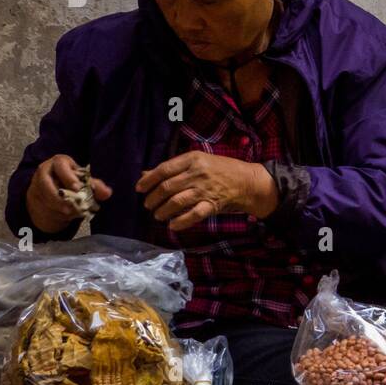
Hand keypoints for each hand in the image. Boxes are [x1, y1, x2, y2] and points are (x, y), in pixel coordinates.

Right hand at [26, 155, 112, 233]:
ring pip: (44, 198)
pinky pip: (42, 207)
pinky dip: (54, 213)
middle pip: (46, 184)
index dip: (69, 177)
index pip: (61, 166)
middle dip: (58, 197)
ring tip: (70, 213)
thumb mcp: (84, 181)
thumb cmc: (72, 181)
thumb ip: (96, 186)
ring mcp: (36, 185)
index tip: (77, 188)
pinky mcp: (34, 198)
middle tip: (70, 207)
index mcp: (59, 162)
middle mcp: (45, 172)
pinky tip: (65, 216)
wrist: (54, 189)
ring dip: (57, 207)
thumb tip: (107, 193)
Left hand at [136, 151, 278, 232]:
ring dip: (163, 211)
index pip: (164, 169)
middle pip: (167, 187)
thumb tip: (145, 173)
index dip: (148, 180)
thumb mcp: (197, 162)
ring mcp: (205, 190)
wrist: (247, 181)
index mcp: (192, 159)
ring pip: (176, 202)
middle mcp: (197, 173)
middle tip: (148, 205)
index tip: (139, 189)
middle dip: (153, 198)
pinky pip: (193, 215)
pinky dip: (181, 222)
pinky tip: (172, 225)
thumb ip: (172, 168)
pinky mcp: (213, 204)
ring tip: (158, 215)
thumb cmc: (220, 169)